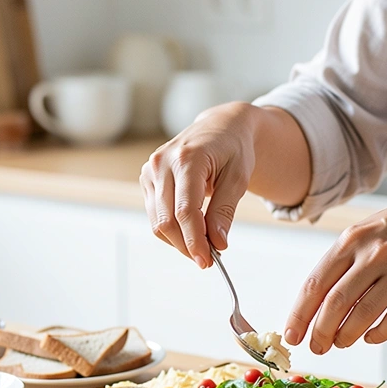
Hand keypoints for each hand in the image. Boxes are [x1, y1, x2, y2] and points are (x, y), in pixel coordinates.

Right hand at [139, 103, 257, 267]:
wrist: (221, 127)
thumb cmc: (233, 149)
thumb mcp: (238, 178)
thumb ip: (225, 210)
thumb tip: (218, 242)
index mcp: (187, 158)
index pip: (185, 210)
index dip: (194, 240)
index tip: (207, 260)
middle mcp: (162, 163)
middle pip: (167, 220)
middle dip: (187, 245)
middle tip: (208, 259)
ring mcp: (150, 170)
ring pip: (158, 222)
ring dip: (179, 241)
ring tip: (203, 246)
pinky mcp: (147, 178)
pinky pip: (155, 215)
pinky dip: (172, 229)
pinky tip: (191, 231)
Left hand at [284, 186, 386, 351]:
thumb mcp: (369, 232)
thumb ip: (344, 263)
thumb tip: (316, 305)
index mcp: (353, 239)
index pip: (315, 284)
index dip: (300, 315)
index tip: (291, 336)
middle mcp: (375, 253)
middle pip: (335, 303)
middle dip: (321, 332)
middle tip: (317, 348)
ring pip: (363, 315)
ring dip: (346, 336)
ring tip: (341, 343)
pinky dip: (378, 334)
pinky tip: (369, 337)